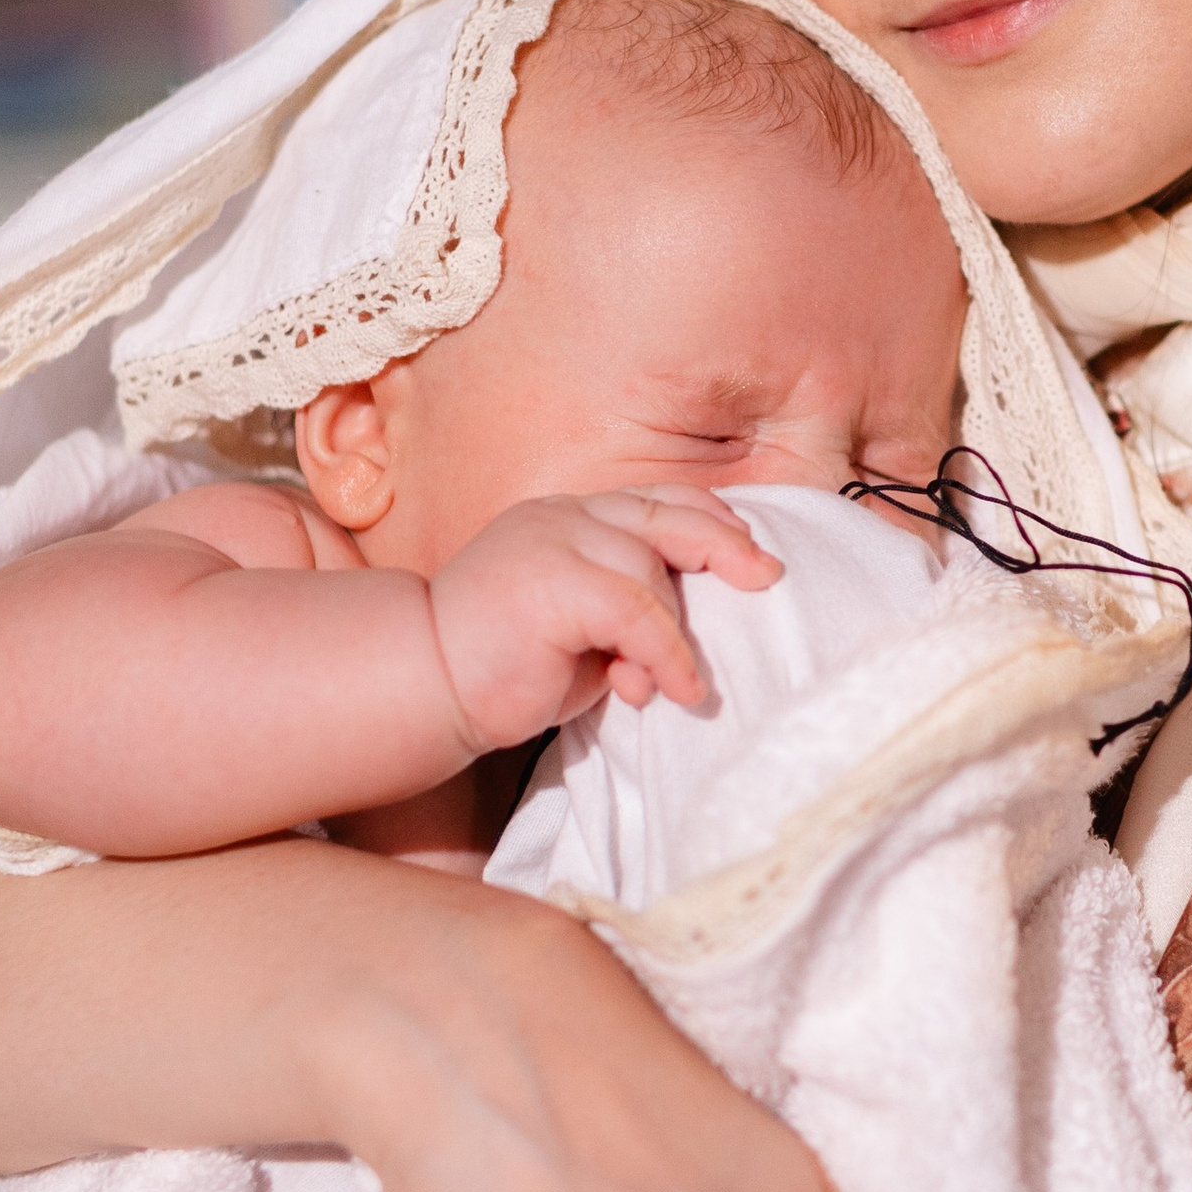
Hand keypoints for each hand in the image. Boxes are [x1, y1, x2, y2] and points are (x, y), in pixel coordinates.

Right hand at [425, 491, 780, 753]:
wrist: (424, 684)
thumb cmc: (504, 666)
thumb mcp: (583, 631)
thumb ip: (631, 616)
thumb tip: (689, 642)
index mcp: (568, 517)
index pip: (655, 500)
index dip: (711, 518)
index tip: (750, 551)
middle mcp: (563, 516)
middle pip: (667, 515)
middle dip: (726, 545)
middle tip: (767, 578)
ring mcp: (553, 540)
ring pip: (653, 571)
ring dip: (676, 634)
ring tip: (678, 685)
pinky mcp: (552, 582)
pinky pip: (637, 613)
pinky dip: (665, 654)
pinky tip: (672, 691)